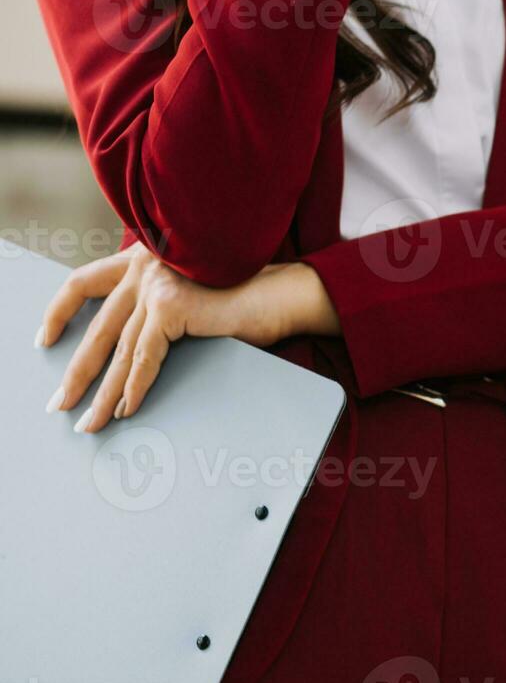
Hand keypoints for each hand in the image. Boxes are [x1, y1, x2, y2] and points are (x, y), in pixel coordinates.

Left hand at [37, 248, 339, 433]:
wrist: (284, 294)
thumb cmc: (247, 300)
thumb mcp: (191, 301)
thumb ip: (161, 310)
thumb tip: (129, 356)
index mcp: (144, 260)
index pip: (86, 281)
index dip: (61, 310)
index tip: (45, 339)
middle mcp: (144, 267)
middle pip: (98, 328)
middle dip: (78, 372)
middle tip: (61, 405)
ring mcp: (156, 284)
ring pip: (119, 349)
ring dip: (105, 393)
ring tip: (91, 421)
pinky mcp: (171, 304)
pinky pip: (144, 356)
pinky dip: (135, 386)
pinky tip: (127, 408)